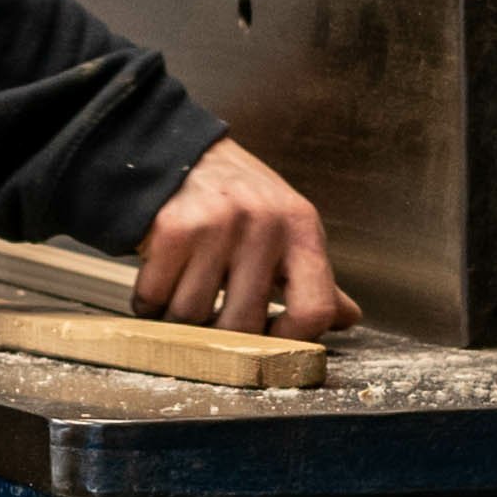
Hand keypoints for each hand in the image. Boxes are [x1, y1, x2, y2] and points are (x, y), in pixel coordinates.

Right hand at [137, 135, 347, 337]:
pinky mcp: (173, 226)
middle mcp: (264, 222)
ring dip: (179, 319)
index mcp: (301, 227)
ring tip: (183, 296)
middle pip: (242, 323)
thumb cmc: (240, 201)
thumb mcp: (288, 229)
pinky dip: (150, 303)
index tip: (270, 341)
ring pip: (192, 314)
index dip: (292, 340)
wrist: (182, 155)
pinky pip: (155, 296)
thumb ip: (313, 278)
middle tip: (212, 322)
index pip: (314, 309)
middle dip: (220, 336)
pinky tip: (160, 286)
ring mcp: (217, 223)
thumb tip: (346, 318)